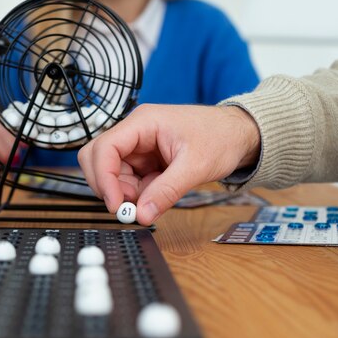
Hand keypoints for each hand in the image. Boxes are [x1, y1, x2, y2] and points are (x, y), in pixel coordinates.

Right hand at [78, 104, 260, 224]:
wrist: (239, 134)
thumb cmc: (221, 137)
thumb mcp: (195, 166)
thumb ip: (166, 191)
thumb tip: (142, 214)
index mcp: (143, 123)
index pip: (105, 147)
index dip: (103, 178)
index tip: (115, 205)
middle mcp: (134, 133)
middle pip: (98, 160)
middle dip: (109, 186)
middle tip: (129, 207)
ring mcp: (138, 147)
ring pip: (111, 174)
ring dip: (125, 193)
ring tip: (151, 200)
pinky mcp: (144, 161)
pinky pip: (129, 181)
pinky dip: (137, 194)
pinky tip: (156, 195)